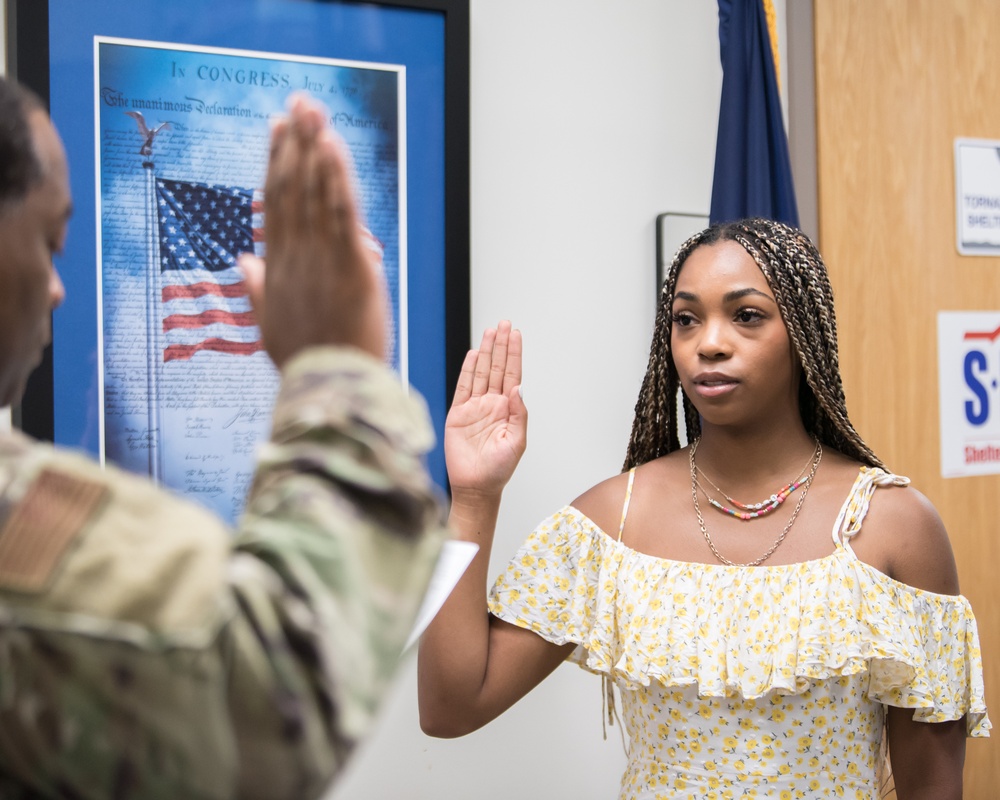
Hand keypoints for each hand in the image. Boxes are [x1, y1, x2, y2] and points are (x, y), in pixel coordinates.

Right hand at [239, 92, 386, 366]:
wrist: (332, 387)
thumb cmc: (306, 359)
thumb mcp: (271, 325)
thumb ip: (257, 288)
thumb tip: (245, 262)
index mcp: (277, 267)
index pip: (275, 203)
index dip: (276, 162)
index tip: (278, 131)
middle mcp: (295, 255)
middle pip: (291, 188)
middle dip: (294, 143)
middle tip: (297, 104)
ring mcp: (321, 257)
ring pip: (314, 193)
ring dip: (314, 147)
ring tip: (313, 111)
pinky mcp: (350, 264)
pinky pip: (341, 211)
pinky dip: (335, 177)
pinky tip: (331, 146)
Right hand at [445, 321, 526, 498]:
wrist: (476, 486)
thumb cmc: (499, 469)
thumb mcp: (516, 441)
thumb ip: (519, 414)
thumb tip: (518, 388)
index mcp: (508, 409)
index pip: (512, 375)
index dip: (514, 354)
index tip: (516, 335)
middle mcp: (492, 404)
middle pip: (496, 368)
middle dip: (500, 345)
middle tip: (504, 324)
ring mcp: (474, 407)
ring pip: (480, 372)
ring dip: (485, 352)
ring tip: (490, 332)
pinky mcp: (458, 414)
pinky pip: (462, 387)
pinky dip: (467, 370)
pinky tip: (472, 355)